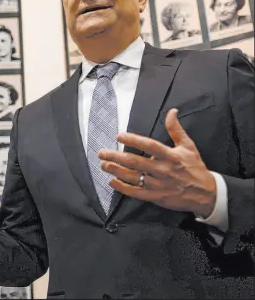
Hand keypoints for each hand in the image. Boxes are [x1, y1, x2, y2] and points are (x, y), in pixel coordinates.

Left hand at [98, 109, 216, 217]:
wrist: (207, 194)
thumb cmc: (195, 167)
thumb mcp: (188, 146)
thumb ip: (176, 129)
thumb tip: (172, 111)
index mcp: (171, 156)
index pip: (150, 145)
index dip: (133, 140)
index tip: (119, 136)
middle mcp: (163, 170)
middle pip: (136, 162)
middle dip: (116, 157)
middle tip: (101, 152)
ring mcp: (159, 185)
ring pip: (133, 177)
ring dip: (116, 171)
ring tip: (103, 165)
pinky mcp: (157, 197)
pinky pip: (136, 193)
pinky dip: (123, 188)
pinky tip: (112, 182)